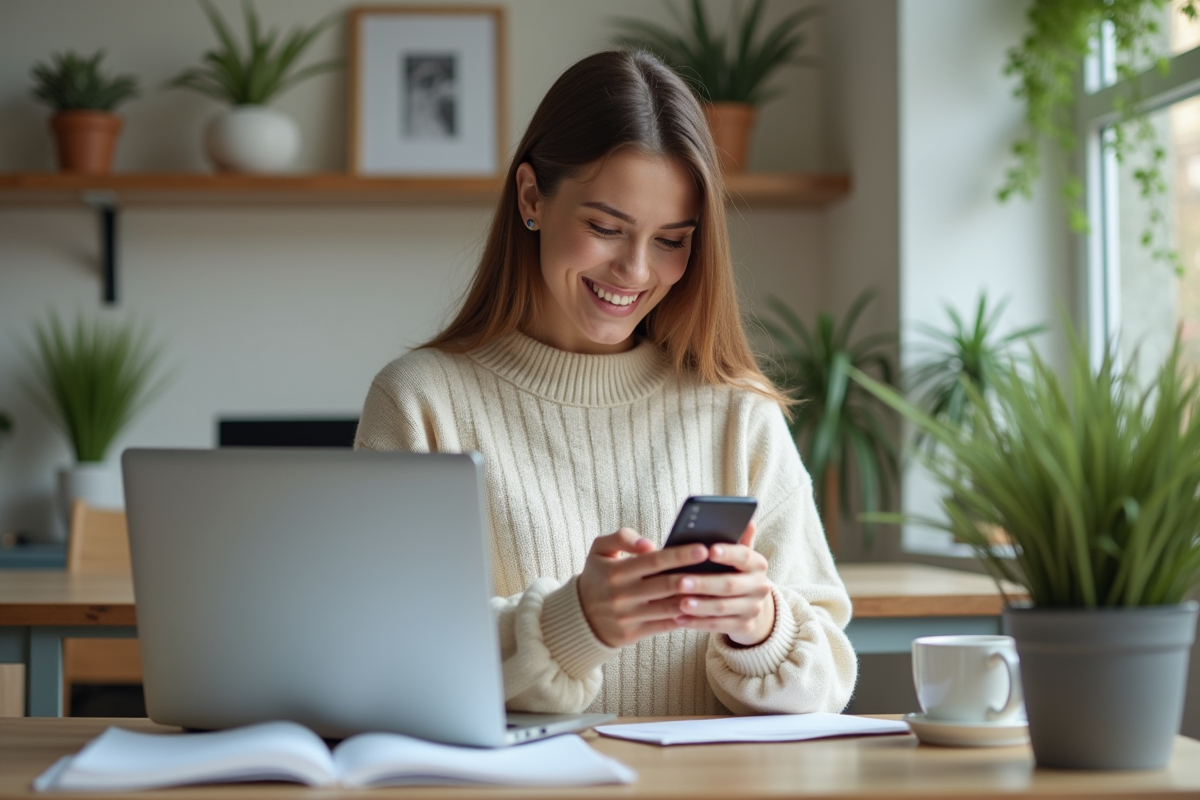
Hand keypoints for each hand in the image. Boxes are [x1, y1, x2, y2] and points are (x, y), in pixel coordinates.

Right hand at [577, 527, 713, 647]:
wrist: (579, 616)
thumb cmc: (597, 576)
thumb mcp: (599, 550)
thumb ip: (621, 538)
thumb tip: (649, 544)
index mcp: (616, 571)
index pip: (654, 560)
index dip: (679, 555)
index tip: (703, 548)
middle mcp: (622, 595)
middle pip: (666, 584)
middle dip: (694, 575)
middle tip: (719, 568)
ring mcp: (629, 616)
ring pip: (669, 607)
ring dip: (695, 599)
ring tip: (717, 589)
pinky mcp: (633, 634)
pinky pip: (665, 626)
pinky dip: (684, 617)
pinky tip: (703, 609)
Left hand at [674, 522, 775, 646]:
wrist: (750, 606)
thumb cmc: (734, 572)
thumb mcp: (737, 556)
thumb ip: (738, 538)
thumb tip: (748, 516)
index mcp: (757, 564)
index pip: (744, 556)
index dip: (728, 553)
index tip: (709, 550)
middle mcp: (760, 586)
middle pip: (730, 584)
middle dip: (704, 583)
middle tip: (680, 582)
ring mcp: (753, 608)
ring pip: (723, 608)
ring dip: (700, 606)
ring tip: (678, 603)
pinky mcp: (744, 626)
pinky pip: (718, 625)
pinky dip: (698, 622)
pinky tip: (679, 618)